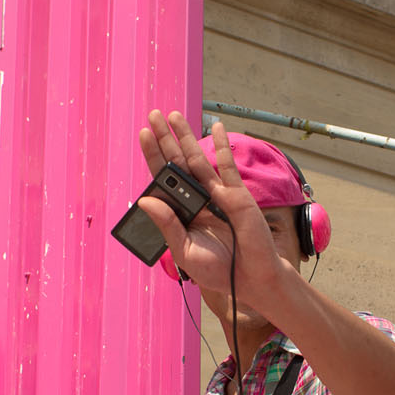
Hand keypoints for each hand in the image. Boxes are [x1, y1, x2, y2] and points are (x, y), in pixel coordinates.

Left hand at [135, 110, 285, 302]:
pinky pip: (227, 165)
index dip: (154, 157)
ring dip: (186, 136)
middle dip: (166, 139)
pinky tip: (216, 127)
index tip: (144, 135)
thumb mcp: (185, 250)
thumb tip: (146, 200)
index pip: (163, 179)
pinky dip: (222, 146)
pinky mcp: (236, 193)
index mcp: (182, 212)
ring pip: (198, 159)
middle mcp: (197, 198)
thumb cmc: (218, 270)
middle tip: (154, 115)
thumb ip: (167, 225)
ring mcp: (217, 193)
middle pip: (177, 163)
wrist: (250, 280)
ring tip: (173, 116)